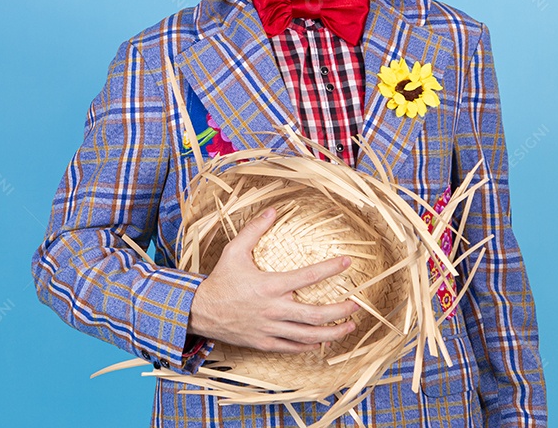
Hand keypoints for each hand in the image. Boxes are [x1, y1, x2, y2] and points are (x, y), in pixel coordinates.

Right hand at [187, 207, 358, 352]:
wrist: (201, 311)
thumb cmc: (220, 280)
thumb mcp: (234, 251)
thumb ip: (255, 230)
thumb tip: (273, 209)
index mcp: (270, 285)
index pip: (308, 276)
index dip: (331, 268)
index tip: (348, 262)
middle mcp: (274, 309)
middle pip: (316, 314)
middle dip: (340, 311)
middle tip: (356, 305)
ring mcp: (270, 329)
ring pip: (308, 335)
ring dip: (332, 332)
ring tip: (349, 327)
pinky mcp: (265, 342)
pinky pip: (293, 347)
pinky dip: (310, 345)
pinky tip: (321, 341)